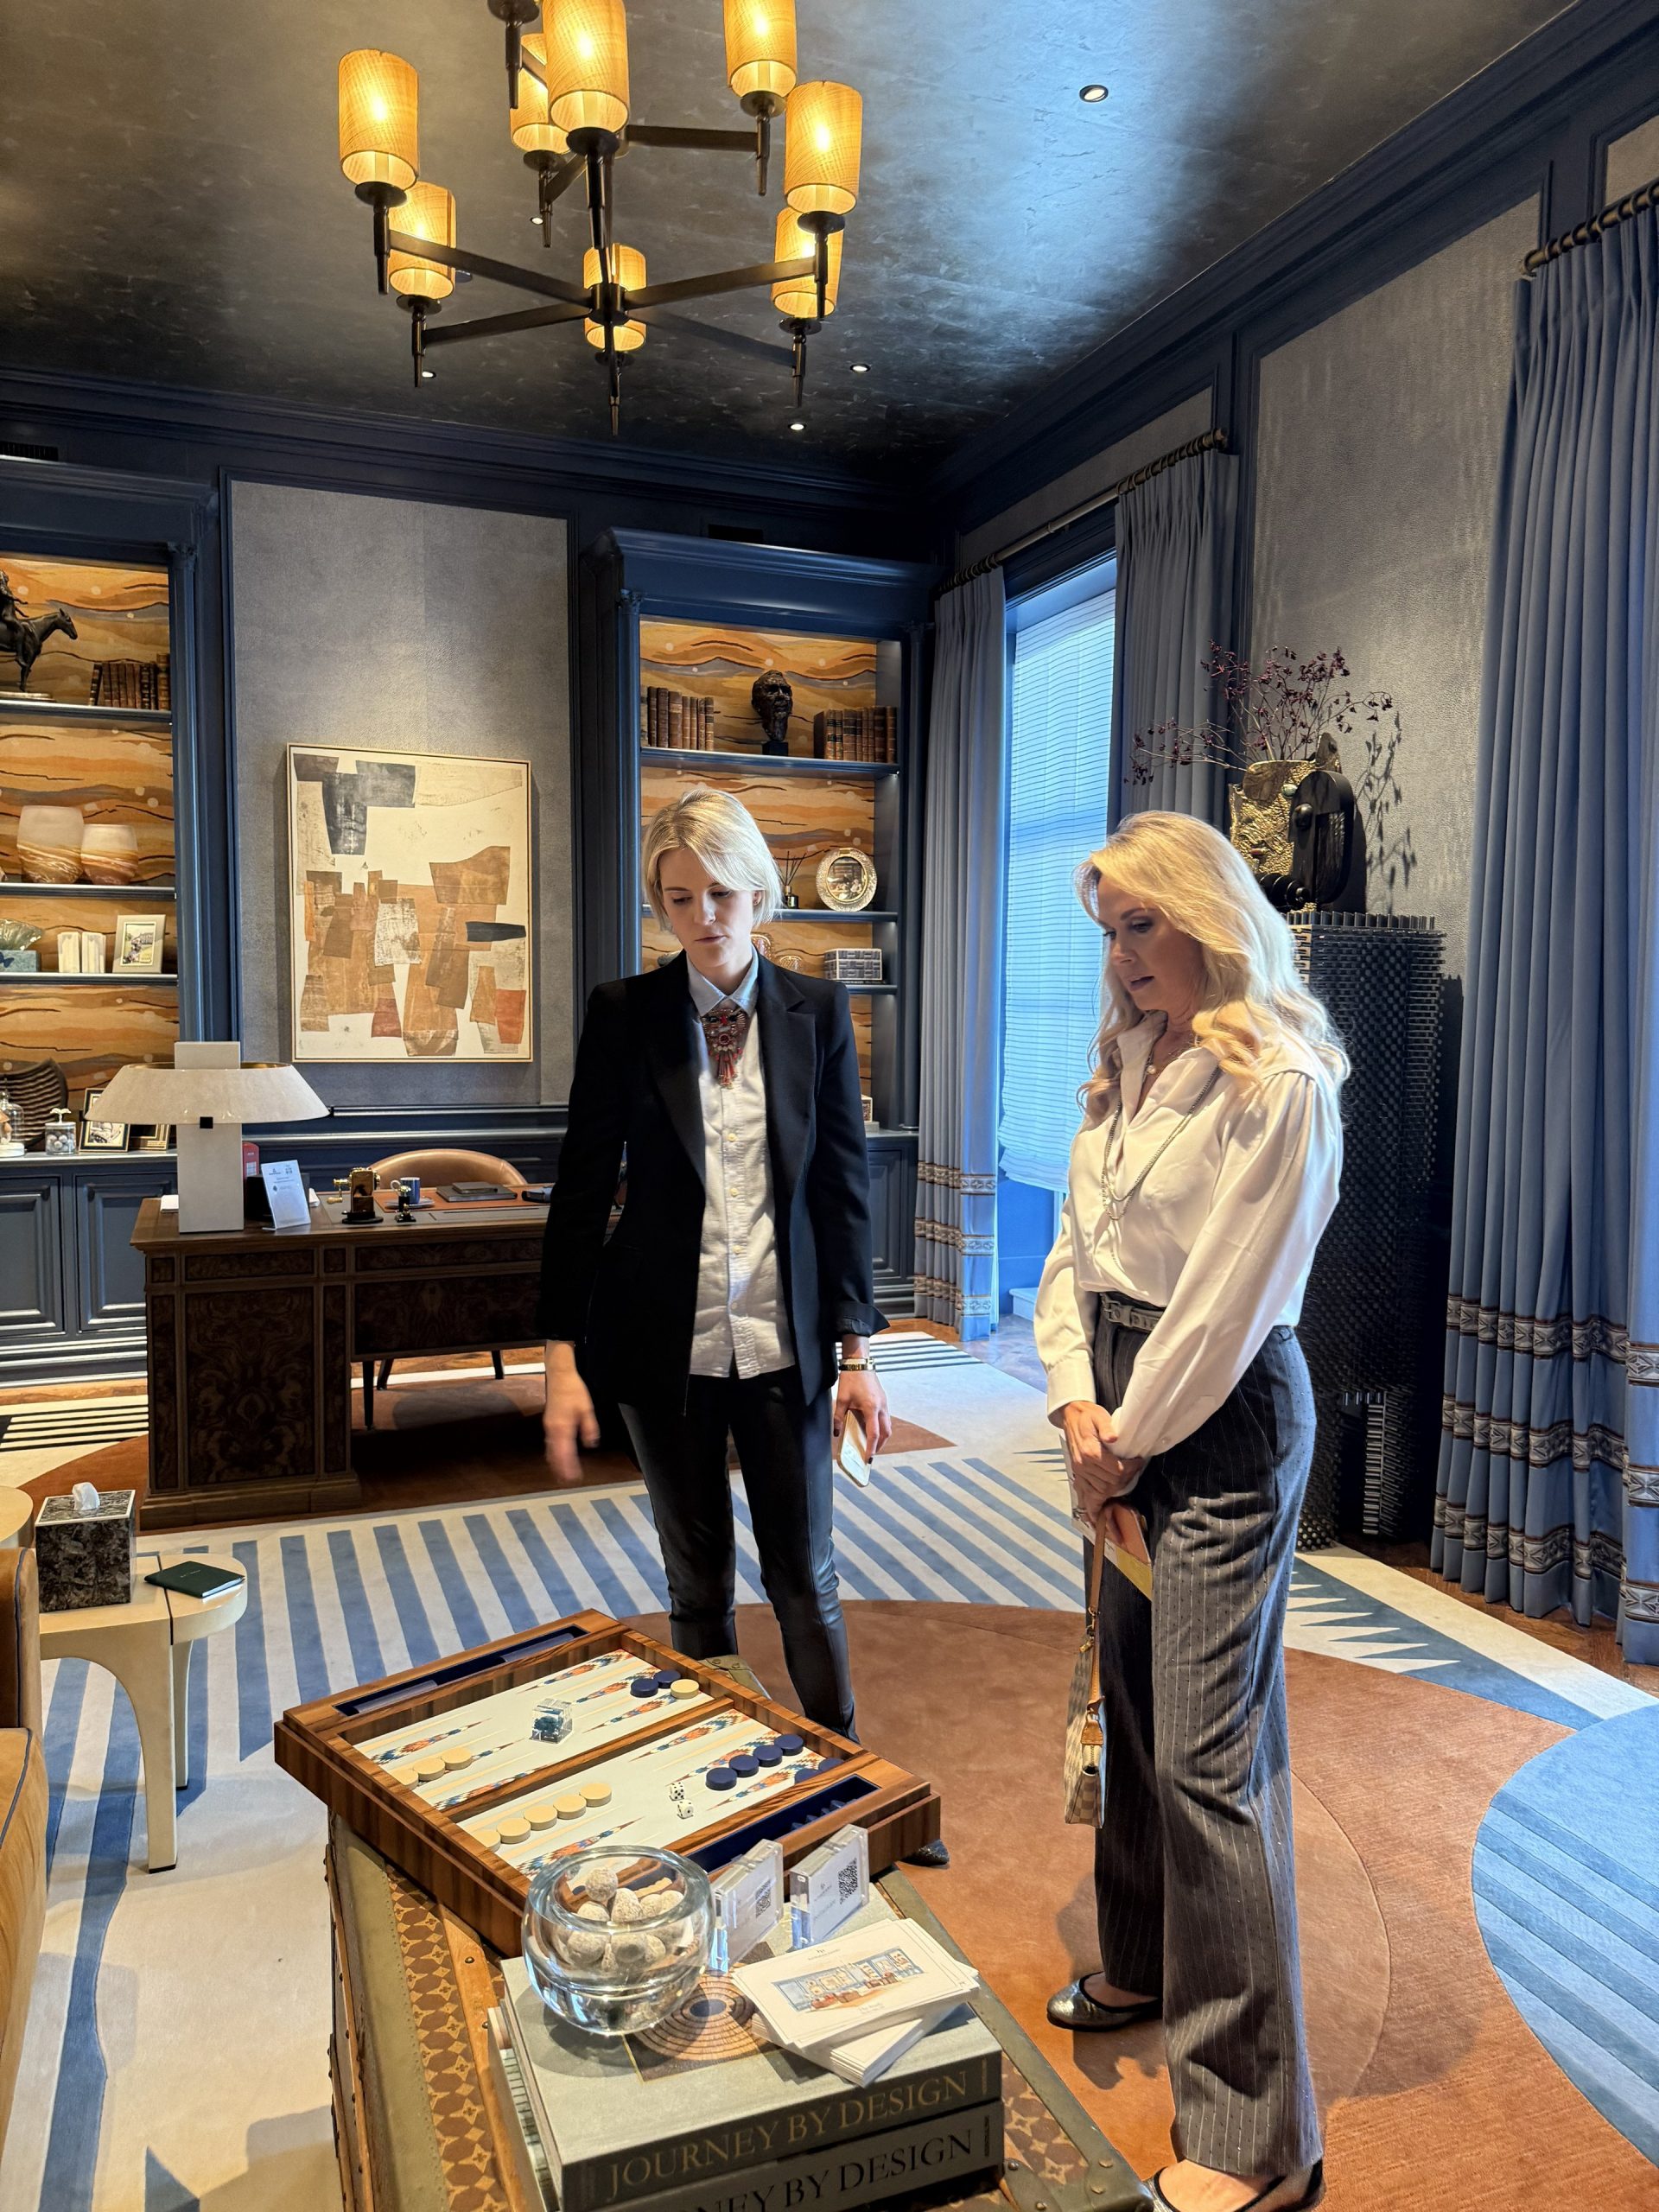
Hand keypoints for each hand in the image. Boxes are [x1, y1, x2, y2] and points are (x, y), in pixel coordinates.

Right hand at [543, 1346, 599, 1484]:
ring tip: (561, 1475)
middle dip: (560, 1469)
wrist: (559, 1376)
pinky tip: (555, 1458)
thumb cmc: (573, 1390)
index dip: (569, 1467)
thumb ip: (589, 1428)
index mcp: (562, 1427)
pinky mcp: (549, 1423)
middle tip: (567, 1481)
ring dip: (555, 1463)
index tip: (574, 1477)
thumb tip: (591, 1444)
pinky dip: (552, 1453)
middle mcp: (553, 1429)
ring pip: (550, 1450)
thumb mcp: (587, 1408)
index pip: (565, 1453)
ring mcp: (549, 1426)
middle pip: (555, 1454)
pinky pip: (549, 1443)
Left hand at [834, 1367, 891, 1456]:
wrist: (859, 1363)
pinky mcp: (883, 1401)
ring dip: (882, 1437)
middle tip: (871, 1454)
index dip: (871, 1448)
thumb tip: (837, 1433)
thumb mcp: (841, 1399)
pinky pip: (885, 1418)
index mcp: (871, 1407)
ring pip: (888, 1426)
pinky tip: (872, 1430)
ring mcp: (884, 1403)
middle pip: (886, 1432)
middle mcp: (881, 1407)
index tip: (868, 1458)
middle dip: (880, 1445)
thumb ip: (838, 1418)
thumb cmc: (851, 1379)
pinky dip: (881, 1427)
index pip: (874, 1433)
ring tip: (873, 1445)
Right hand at [1058, 1401, 1143, 1522]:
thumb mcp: (1099, 1416)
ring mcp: (1080, 1473)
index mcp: (1090, 1452)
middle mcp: (1084, 1466)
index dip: (1132, 1467)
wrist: (1071, 1417)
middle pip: (1112, 1483)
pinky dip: (1094, 1511)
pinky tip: (1100, 1521)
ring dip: (1117, 1490)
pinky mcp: (1078, 1476)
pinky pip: (1086, 1498)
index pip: (1117, 1470)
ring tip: (1127, 1483)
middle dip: (1127, 1478)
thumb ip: (1106, 1427)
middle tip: (1136, 1470)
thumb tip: (1113, 1438)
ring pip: (1103, 1492)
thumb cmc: (1088, 1416)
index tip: (1139, 1461)